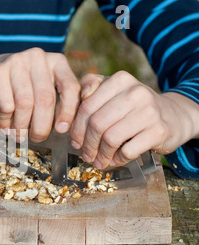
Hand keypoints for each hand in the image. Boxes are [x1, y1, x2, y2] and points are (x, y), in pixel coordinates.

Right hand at [0, 48, 80, 141]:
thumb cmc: (20, 86)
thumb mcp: (42, 86)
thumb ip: (56, 100)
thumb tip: (64, 128)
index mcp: (56, 61)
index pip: (69, 87)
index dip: (68, 111)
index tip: (61, 130)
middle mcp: (37, 57)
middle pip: (45, 99)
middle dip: (42, 125)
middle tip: (38, 138)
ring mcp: (16, 62)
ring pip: (25, 103)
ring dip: (22, 126)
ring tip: (20, 137)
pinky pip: (7, 105)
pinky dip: (7, 122)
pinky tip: (7, 128)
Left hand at [70, 71, 198, 168]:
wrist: (173, 116)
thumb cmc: (134, 106)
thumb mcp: (114, 90)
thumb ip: (91, 88)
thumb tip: (74, 104)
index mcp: (120, 80)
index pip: (87, 106)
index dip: (76, 128)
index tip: (75, 141)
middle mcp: (135, 92)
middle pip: (97, 124)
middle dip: (87, 144)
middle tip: (85, 155)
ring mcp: (149, 111)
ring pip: (110, 138)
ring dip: (101, 155)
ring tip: (98, 161)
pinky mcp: (158, 131)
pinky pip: (128, 150)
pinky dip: (117, 159)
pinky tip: (114, 161)